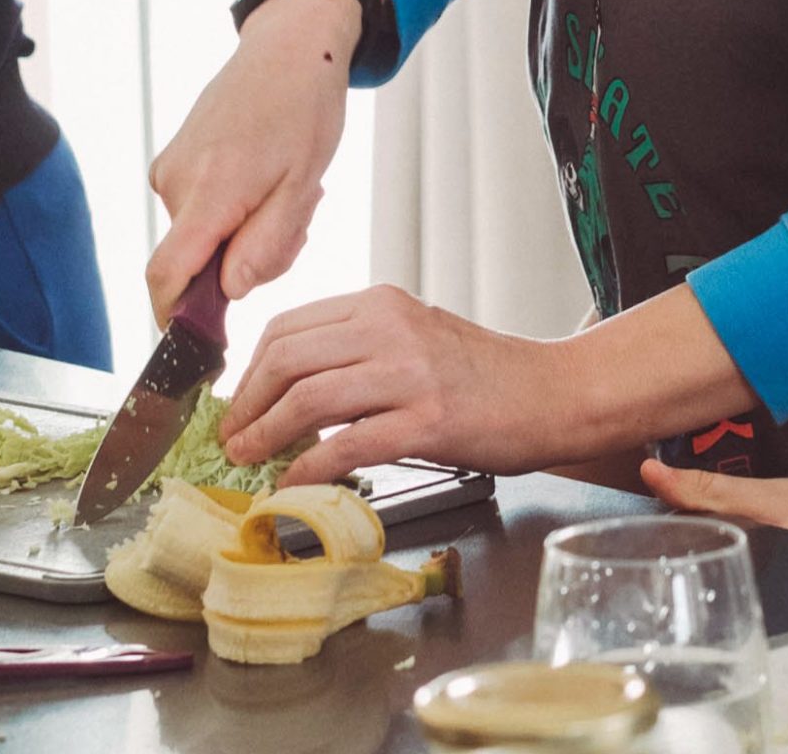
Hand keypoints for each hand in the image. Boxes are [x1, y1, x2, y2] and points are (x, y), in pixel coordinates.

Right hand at [145, 0, 363, 317]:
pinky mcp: (176, 159)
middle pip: (195, 261)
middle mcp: (177, 182)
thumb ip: (266, 245)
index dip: (175, 319)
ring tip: (288, 189)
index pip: (166, 276)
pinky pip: (201, 209)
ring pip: (202, 236)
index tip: (201, 342)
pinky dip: (235, 208)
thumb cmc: (305, 108)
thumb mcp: (302, 185)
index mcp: (209, 191)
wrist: (292, 47)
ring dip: (246, 231)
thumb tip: (229, 293)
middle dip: (242, 262)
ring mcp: (172, 168)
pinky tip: (268, 177)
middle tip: (295, 223)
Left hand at [221, 284, 582, 485]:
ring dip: (266, 436)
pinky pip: (346, 445)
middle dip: (248, 404)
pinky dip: (308, 469)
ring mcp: (410, 373)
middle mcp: (392, 328)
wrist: (553, 393)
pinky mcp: (427, 420)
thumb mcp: (415, 336)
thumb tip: (290, 386)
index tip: (239, 403)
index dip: (251, 371)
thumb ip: (359, 348)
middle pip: (288, 359)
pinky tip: (294, 484)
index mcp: (382, 302)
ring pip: (308, 399)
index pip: (290, 326)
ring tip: (250, 461)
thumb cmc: (484, 375)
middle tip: (233, 438)